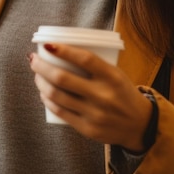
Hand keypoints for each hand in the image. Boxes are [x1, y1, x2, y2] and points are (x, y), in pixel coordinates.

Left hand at [29, 43, 152, 151]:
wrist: (140, 126)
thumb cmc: (122, 93)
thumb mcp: (116, 74)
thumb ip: (94, 65)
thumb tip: (60, 51)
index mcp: (113, 77)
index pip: (84, 58)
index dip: (63, 50)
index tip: (47, 45)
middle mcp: (103, 95)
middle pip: (62, 78)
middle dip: (41, 66)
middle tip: (34, 60)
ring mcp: (94, 114)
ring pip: (56, 95)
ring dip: (40, 82)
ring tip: (37, 75)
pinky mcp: (87, 129)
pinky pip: (60, 112)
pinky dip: (47, 100)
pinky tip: (44, 93)